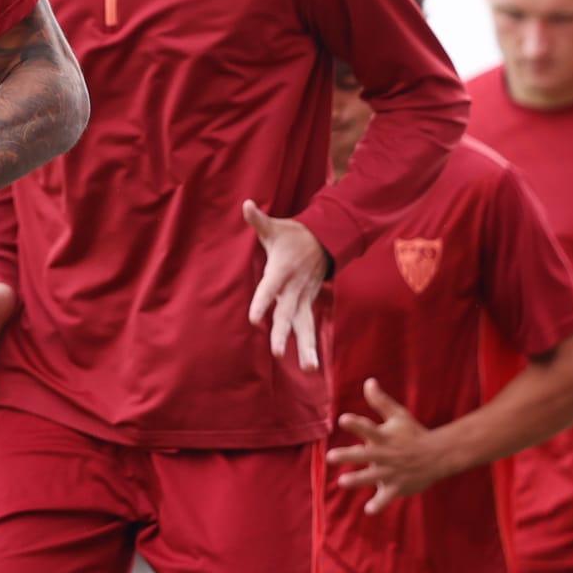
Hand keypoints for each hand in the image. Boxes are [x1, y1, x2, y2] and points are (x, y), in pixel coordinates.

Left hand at [244, 200, 328, 369]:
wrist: (325, 240)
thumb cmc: (293, 235)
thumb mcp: (275, 227)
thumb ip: (258, 220)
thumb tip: (246, 204)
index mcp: (282, 270)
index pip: (269, 288)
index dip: (262, 302)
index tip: (253, 319)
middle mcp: (294, 288)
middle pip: (287, 313)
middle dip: (281, 333)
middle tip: (276, 353)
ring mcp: (304, 298)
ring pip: (304, 325)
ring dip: (305, 347)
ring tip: (307, 368)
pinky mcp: (308, 305)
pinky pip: (308, 327)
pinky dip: (310, 346)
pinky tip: (309, 366)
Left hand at [326, 378, 448, 513]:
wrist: (439, 455)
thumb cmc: (413, 433)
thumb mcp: (398, 415)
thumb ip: (380, 402)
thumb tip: (368, 381)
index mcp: (384, 437)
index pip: (368, 428)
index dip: (356, 424)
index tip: (343, 419)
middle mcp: (386, 454)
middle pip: (365, 455)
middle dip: (348, 456)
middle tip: (330, 456)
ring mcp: (393, 472)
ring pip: (372, 477)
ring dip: (358, 479)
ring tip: (342, 482)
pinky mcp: (398, 487)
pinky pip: (387, 497)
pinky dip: (379, 504)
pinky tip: (369, 511)